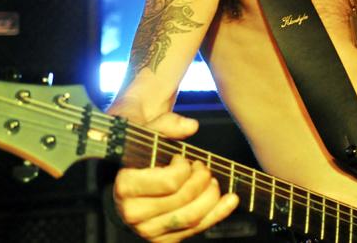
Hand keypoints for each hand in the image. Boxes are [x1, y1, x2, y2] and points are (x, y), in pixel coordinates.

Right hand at [113, 113, 239, 241]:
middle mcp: (133, 213)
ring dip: (211, 195)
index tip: (181, 160)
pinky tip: (230, 199)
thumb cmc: (140, 151)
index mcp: (126, 187)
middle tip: (201, 166)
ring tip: (211, 179)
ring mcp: (148, 229)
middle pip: (184, 199)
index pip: (170, 183)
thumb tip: (190, 126)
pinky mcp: (164, 238)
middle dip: (201, 178)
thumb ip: (165, 124)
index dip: (184, 169)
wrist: (132, 173)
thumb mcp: (146, 130)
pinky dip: (219, 213)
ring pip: (192, 217)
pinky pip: (197, 229)